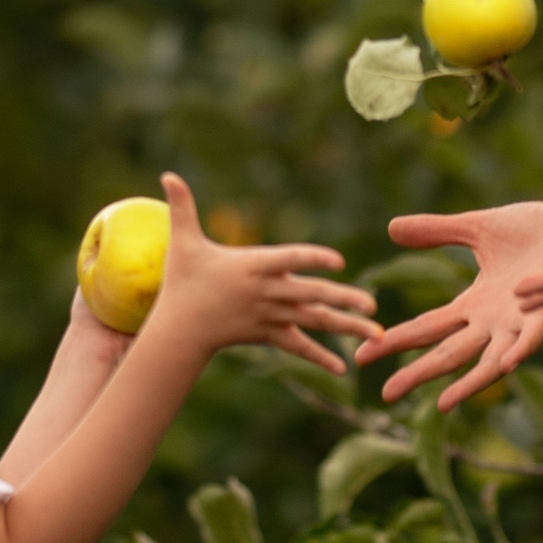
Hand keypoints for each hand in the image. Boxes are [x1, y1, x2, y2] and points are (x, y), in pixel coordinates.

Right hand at [145, 176, 376, 373]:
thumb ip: (182, 208)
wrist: (180, 330)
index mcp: (254, 266)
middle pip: (310, 294)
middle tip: (372, 302)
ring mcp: (271, 316)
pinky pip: (299, 347)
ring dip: (346, 327)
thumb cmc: (183, 283)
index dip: (313, 258)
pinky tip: (344, 368)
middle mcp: (267, 293)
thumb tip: (166, 174)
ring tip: (377, 333)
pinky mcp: (269, 335)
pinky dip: (320, 356)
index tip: (338, 260)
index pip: (289, 259)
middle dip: (342, 299)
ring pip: (313, 321)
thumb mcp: (182, 243)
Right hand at [353, 200, 542, 408]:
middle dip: (417, 373)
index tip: (363, 353)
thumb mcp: (476, 229)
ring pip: (489, 360)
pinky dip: (520, 349)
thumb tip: (391, 228)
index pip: (428, 328)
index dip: (396, 340)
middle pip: (449, 353)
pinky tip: (506, 364)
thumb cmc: (535, 230)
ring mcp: (522, 321)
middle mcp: (495, 322)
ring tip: (441, 405)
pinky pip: (534, 336)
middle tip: (385, 394)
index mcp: (475, 304)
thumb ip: (437, 231)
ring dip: (466, 383)